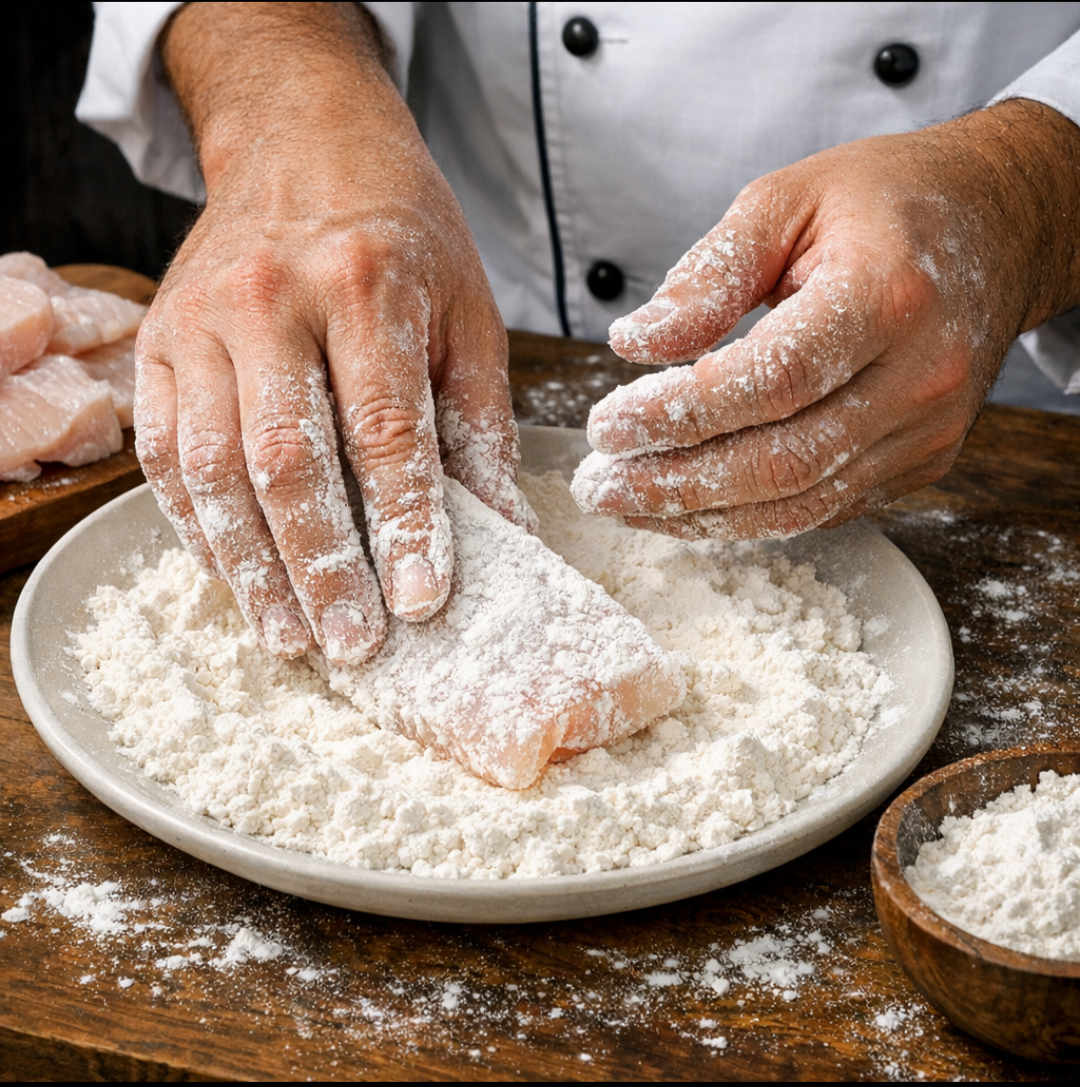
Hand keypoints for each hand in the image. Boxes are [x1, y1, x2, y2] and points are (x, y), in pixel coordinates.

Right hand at [135, 3, 530, 665]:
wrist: (302, 143)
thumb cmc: (402, 233)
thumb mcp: (467, 313)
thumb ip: (479, 425)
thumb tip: (505, 531)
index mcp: (367, 285)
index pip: (386, 431)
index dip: (406, 526)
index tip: (423, 602)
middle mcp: (271, 301)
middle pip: (288, 460)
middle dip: (322, 567)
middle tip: (354, 644)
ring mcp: (199, 322)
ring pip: (215, 469)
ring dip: (253, 568)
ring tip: (291, 638)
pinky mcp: (157, 344)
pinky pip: (167, 454)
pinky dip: (200, 528)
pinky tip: (236, 578)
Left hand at [573, 99, 1079, 538]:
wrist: (997, 227)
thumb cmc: (885, 203)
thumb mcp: (787, 200)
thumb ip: (710, 272)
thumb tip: (636, 342)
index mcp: (888, 295)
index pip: (770, 380)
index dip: (680, 414)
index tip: (607, 425)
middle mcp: (921, 377)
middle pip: (782, 460)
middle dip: (676, 484)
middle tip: (599, 486)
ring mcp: (928, 430)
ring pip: (800, 502)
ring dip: (702, 515)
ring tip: (627, 504)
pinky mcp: (921, 462)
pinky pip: (823, 507)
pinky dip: (748, 515)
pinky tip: (688, 504)